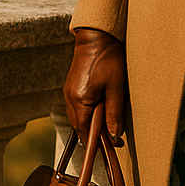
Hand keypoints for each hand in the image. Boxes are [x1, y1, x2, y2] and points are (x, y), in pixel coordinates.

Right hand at [63, 28, 126, 145]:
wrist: (96, 37)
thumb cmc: (108, 59)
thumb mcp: (116, 88)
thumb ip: (114, 113)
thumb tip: (114, 136)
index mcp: (79, 101)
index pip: (84, 131)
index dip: (96, 143)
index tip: (109, 148)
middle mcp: (69, 98)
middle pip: (79, 126)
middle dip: (93, 135)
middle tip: (111, 139)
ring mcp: (68, 92)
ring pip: (77, 117)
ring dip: (90, 124)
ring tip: (106, 126)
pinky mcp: (71, 87)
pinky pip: (76, 107)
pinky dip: (86, 114)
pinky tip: (99, 111)